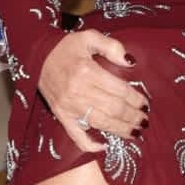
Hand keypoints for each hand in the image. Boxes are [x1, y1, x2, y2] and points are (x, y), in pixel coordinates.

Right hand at [37, 30, 149, 151]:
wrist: (37, 57)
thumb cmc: (67, 47)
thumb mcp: (90, 37)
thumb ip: (112, 47)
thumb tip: (131, 62)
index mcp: (88, 72)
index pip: (119, 90)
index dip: (135, 99)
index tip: (146, 104)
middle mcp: (78, 92)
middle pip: (112, 109)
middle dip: (132, 117)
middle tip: (145, 121)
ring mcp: (68, 107)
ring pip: (100, 123)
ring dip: (120, 130)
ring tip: (135, 132)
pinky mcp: (60, 116)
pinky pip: (75, 134)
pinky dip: (89, 144)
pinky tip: (103, 147)